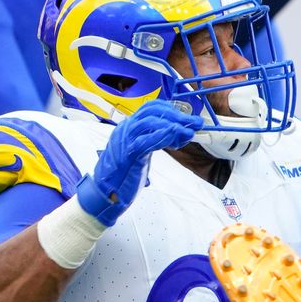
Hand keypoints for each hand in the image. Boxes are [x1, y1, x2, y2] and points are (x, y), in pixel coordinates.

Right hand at [77, 100, 202, 226]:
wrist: (105, 193)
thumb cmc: (124, 174)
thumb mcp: (141, 152)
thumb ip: (155, 141)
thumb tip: (177, 134)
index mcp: (129, 127)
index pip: (151, 108)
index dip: (172, 109)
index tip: (188, 118)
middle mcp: (126, 129)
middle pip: (152, 111)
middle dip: (177, 115)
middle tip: (196, 123)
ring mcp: (125, 140)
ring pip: (149, 122)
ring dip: (174, 124)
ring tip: (190, 131)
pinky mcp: (127, 155)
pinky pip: (145, 141)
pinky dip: (162, 135)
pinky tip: (176, 135)